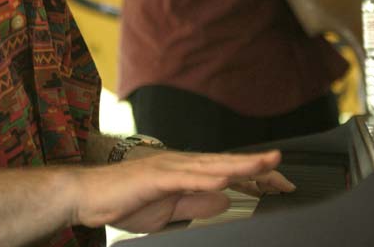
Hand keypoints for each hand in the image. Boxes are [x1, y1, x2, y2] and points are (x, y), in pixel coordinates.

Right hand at [69, 149, 290, 232]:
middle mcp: (181, 164)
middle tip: (283, 167)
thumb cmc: (126, 200)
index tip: (277, 181)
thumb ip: (195, 203)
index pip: (225, 171)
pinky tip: (225, 177)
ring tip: (265, 164)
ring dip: (239, 164)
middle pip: (225, 163)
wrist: (91, 195)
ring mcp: (169, 167)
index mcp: (185, 172)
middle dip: (255, 165)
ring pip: (211, 165)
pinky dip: (207, 176)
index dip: (252, 175)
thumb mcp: (169, 210)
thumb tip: (224, 198)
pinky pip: (186, 177)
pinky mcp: (156, 176)